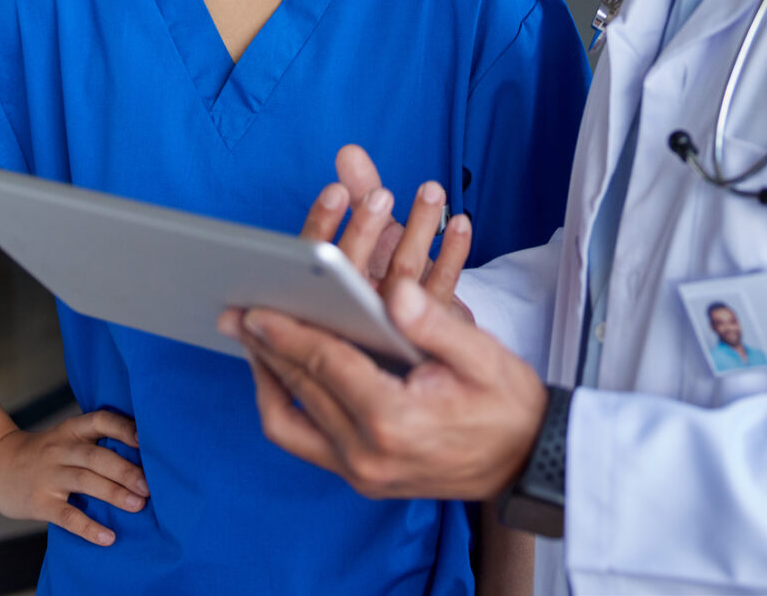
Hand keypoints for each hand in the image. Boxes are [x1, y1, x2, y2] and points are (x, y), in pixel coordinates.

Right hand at [0, 410, 147, 545]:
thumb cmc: (41, 454)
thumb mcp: (64, 437)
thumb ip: (93, 443)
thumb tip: (141, 460)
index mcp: (71, 431)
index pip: (101, 420)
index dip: (124, 428)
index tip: (147, 440)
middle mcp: (60, 450)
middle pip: (96, 456)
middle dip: (126, 470)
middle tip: (150, 486)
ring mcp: (48, 476)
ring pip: (85, 482)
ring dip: (114, 493)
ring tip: (138, 505)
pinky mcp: (39, 502)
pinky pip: (67, 515)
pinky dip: (88, 527)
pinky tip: (107, 537)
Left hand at [220, 278, 546, 501]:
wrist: (527, 461)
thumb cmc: (507, 404)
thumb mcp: (483, 354)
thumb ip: (434, 322)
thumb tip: (394, 289)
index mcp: (395, 420)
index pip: (327, 366)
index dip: (290, 331)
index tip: (259, 306)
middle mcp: (368, 455)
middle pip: (301, 390)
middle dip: (267, 348)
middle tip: (239, 314)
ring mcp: (362, 473)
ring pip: (291, 423)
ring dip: (269, 379)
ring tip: (253, 343)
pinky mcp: (362, 477)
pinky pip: (306, 441)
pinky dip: (287, 406)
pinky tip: (282, 376)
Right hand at [302, 145, 472, 320]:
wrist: (416, 344)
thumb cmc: (384, 276)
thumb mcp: (370, 235)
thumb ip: (358, 194)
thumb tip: (349, 151)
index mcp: (325, 290)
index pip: (315, 258)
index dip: (324, 225)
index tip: (336, 191)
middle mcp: (350, 311)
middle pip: (354, 271)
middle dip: (366, 229)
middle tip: (381, 195)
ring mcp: (390, 324)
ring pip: (402, 275)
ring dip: (418, 229)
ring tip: (431, 191)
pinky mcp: (429, 331)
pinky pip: (442, 289)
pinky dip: (452, 254)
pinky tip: (460, 223)